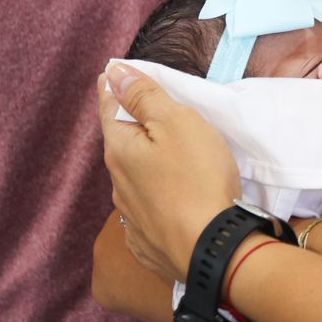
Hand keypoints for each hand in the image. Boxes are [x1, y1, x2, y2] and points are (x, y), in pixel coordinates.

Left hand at [98, 62, 240, 282]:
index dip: (113, 89)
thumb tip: (114, 73)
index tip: (109, 74)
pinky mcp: (149, 242)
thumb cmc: (197, 177)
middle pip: (121, 146)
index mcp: (120, 151)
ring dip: (143, 165)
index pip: (110, 110)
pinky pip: (147, 210)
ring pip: (134, 180)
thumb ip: (145, 97)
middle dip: (131, 128)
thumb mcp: (177, 123)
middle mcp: (118, 184)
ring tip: (164, 157)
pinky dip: (154, 196)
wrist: (211, 248)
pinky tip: (167, 199)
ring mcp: (132, 217)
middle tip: (145, 112)